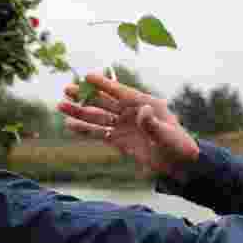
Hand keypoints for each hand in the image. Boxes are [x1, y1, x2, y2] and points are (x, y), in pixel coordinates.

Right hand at [57, 72, 198, 180]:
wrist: (181, 165)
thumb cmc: (179, 147)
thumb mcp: (168, 136)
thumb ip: (153, 124)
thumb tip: (142, 111)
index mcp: (146, 105)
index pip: (121, 93)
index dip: (105, 85)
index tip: (88, 76)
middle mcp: (132, 113)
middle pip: (104, 102)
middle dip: (85, 96)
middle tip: (66, 89)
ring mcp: (125, 126)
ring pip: (98, 117)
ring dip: (80, 112)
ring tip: (60, 106)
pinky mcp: (121, 141)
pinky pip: (99, 134)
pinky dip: (85, 130)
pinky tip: (70, 125)